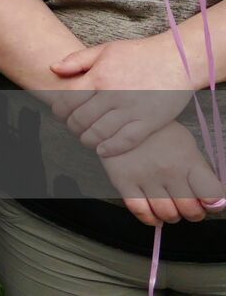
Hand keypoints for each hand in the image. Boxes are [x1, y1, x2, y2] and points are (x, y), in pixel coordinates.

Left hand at [49, 36, 193, 156]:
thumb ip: (77, 60)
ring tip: (86, 138)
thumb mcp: (105, 50)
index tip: (60, 114)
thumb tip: (53, 69)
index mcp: (99, 77)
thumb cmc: (139, 54)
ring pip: (100, 133)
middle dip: (72, 127)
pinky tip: (103, 150)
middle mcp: (113, 95)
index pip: (68, 101)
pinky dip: (111, 149)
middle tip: (73, 127)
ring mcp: (132, 110)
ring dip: (87, 140)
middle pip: (81, 119)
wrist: (178, 60)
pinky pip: (126, 141)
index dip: (60, 111)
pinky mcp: (150, 122)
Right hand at [98, 121, 224, 225]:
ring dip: (172, 216)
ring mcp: (145, 177)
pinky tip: (153, 215)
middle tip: (187, 206)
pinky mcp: (123, 181)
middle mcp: (169, 171)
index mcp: (188, 160)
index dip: (215, 203)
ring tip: (169, 207)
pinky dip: (150, 219)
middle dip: (193, 213)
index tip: (210, 203)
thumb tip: (209, 198)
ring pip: (167, 214)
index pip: (212, 194)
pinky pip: (140, 211)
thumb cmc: (159, 133)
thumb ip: (197, 170)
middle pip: (190, 210)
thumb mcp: (185, 144)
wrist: (119, 117)